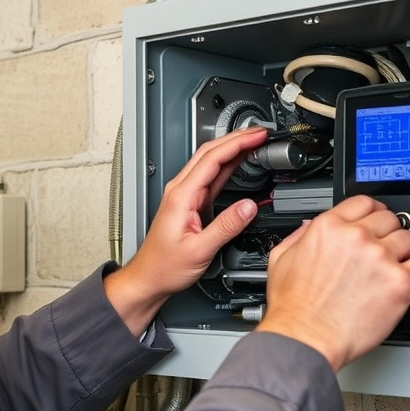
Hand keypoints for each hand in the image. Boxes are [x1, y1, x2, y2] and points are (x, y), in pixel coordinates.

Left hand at [104, 126, 268, 335]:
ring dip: (232, 148)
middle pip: (210, 152)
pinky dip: (227, 165)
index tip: (256, 136)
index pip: (212, 158)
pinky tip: (239, 161)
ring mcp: (184, 195)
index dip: (237, 143)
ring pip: (210, 161)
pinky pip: (211, 176)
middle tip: (260, 133)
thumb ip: (226, 227)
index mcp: (181, 196)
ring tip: (254, 142)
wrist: (149, 277)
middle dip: (236, 138)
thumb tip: (248, 207)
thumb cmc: (165, 267)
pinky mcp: (190, 203)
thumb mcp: (200, 250)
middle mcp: (180, 190)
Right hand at [257, 195, 409, 371]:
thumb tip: (311, 227)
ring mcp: (380, 258)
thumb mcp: (282, 259)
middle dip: (388, 232)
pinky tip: (408, 279)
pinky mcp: (399, 282)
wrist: (306, 337)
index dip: (373, 211)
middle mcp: (356, 238)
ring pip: (408, 239)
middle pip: (389, 219)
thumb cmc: (294, 307)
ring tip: (393, 267)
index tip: (377, 219)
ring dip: (403, 251)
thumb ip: (299, 236)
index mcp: (329, 227)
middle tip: (384, 249)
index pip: (364, 203)